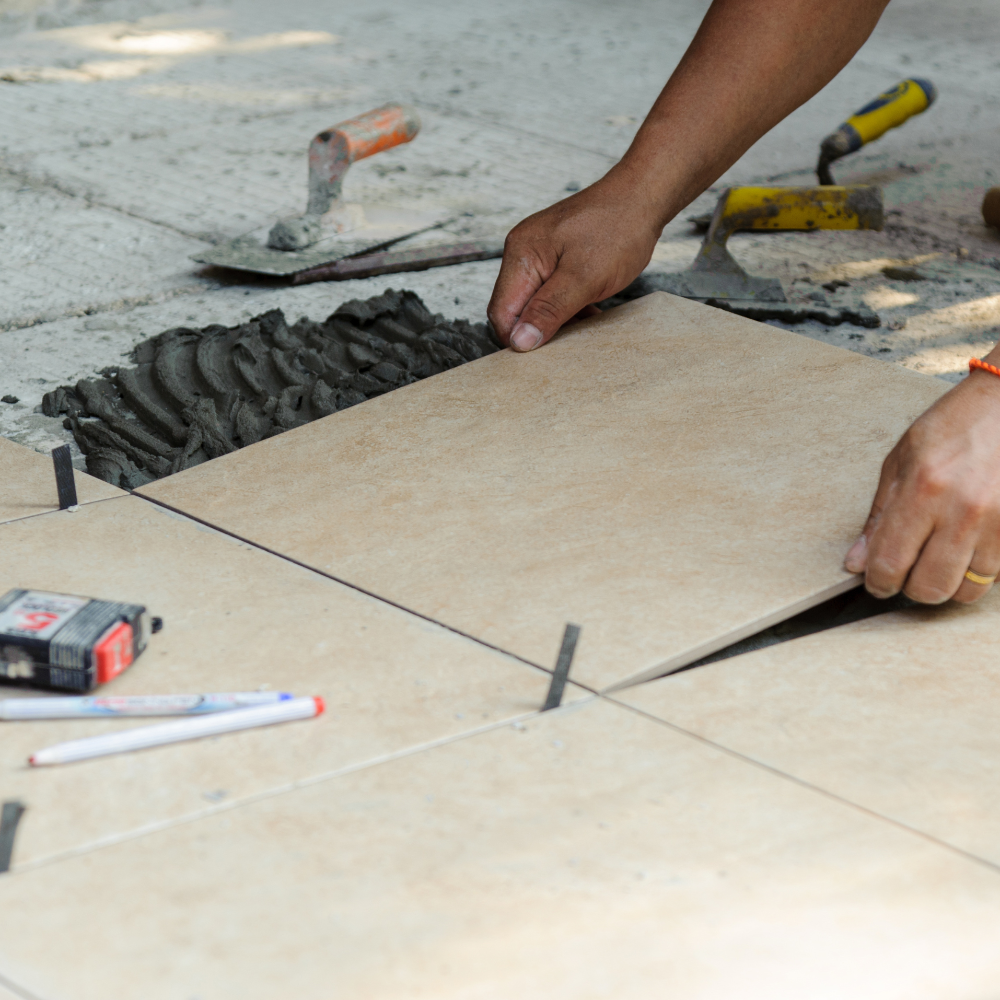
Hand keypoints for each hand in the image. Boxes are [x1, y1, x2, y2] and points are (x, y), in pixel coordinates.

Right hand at [486, 172, 664, 351]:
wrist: (643, 197)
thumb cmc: (618, 229)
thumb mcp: (584, 278)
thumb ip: (549, 311)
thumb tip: (520, 342)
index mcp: (521, 255)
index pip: (501, 312)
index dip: (519, 338)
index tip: (545, 354)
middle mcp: (522, 253)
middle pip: (514, 309)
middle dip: (537, 330)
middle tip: (568, 341)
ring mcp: (538, 255)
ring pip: (533, 304)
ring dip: (554, 321)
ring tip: (583, 323)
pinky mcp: (554, 258)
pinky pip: (548, 294)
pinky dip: (565, 309)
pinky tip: (586, 312)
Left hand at [844, 369, 999, 603]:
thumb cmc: (954, 426)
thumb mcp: (901, 460)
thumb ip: (878, 516)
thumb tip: (856, 562)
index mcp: (923, 490)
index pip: (890, 562)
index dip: (878, 582)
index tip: (877, 582)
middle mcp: (963, 510)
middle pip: (930, 586)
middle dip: (913, 589)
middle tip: (909, 572)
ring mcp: (999, 522)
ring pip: (968, 589)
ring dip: (949, 584)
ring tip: (941, 559)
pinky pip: (998, 575)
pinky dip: (981, 571)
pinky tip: (971, 548)